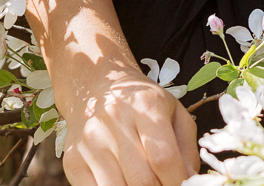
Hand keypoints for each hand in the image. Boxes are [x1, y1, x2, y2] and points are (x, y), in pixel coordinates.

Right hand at [61, 67, 199, 185]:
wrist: (95, 87)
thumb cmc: (141, 103)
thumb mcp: (173, 111)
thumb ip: (186, 146)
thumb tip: (190, 178)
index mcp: (144, 105)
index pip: (164, 158)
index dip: (177, 182)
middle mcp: (114, 120)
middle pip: (142, 180)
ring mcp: (90, 142)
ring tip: (147, 185)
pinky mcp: (73, 161)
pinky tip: (125, 183)